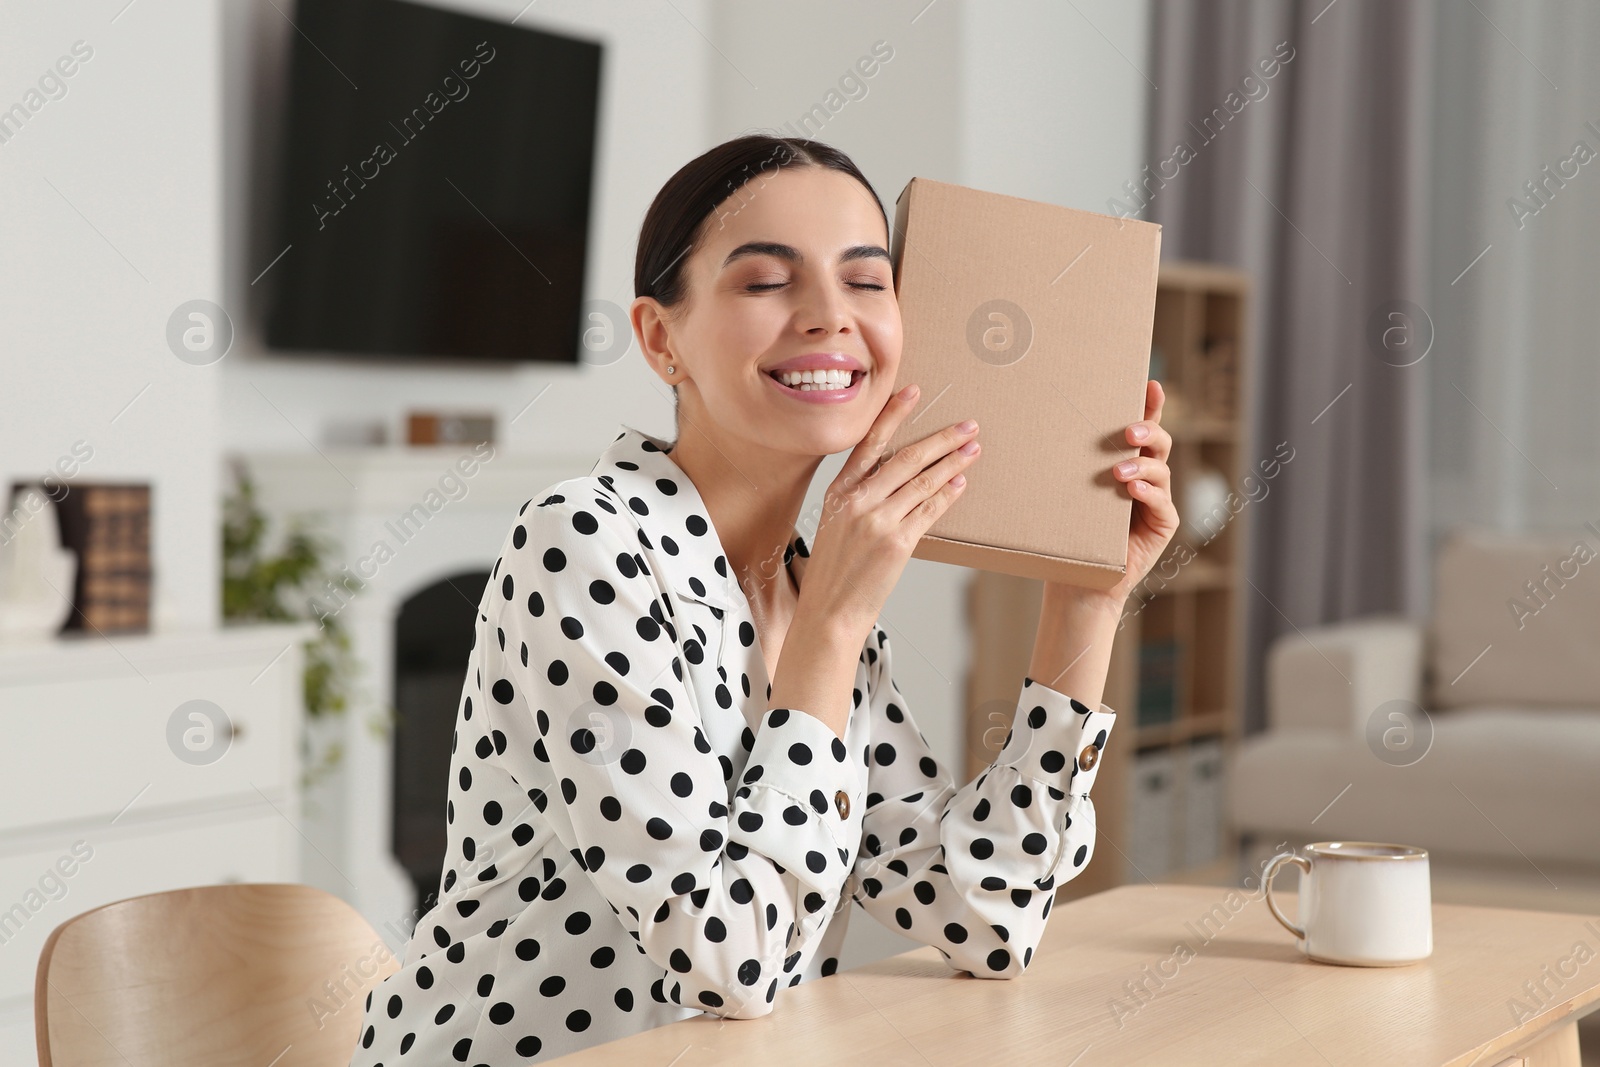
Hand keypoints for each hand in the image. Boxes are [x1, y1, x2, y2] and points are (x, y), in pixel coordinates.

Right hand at [799, 384, 981, 644]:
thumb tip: (898, 475)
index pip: (869, 442)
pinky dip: (947, 495)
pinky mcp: (897, 543)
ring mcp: (877, 521)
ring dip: (952, 464)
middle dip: (942, 439)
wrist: (829, 612)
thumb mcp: (835, 524)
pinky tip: (961, 483)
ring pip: (923, 482)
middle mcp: (857, 501)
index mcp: (838, 491)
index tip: (914, 392)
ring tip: (973, 450)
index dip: (894, 415)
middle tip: (967, 426)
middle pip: (906, 458)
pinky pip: (929, 511)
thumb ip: (860, 496)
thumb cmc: (834, 571)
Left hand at [1045, 379, 1178, 606]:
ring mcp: (1157, 499)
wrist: (1076, 578)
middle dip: (1148, 430)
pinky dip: (1148, 493)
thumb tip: (1034, 425)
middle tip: (1128, 431)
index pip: (1140, 428)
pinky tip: (1132, 490)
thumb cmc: (1065, 531)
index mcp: (1124, 462)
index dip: (1150, 405)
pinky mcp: (1163, 524)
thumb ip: (1064, 463)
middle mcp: (1145, 476)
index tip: (1149, 385)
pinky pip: (1163, 503)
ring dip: (1141, 465)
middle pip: (1158, 441)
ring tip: (1118, 471)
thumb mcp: (1063, 490)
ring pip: (1161, 469)